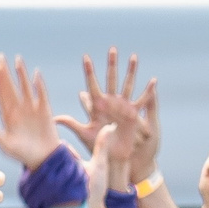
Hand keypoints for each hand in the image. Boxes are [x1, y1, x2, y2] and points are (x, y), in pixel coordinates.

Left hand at [0, 55, 68, 170]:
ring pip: (24, 87)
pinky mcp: (44, 110)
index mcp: (8, 117)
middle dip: (5, 72)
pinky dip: (39, 84)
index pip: (1, 96)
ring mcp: (31, 108)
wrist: (44, 159)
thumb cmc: (24, 155)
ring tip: (17, 60)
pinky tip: (36, 74)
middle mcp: (18, 110)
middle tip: (0, 57)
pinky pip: (41, 94)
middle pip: (10, 87)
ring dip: (21, 74)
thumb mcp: (8, 147)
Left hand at [58, 48, 157, 183]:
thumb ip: (72, 124)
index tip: (86, 57)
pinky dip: (148, 92)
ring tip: (134, 56)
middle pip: (111, 80)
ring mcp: (122, 107)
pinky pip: (142, 102)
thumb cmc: (97, 146)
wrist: (113, 158)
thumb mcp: (85, 134)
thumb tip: (54, 118)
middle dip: (111, 65)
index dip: (89, 72)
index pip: (92, 85)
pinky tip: (153, 80)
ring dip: (131, 71)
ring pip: (127, 85)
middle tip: (112, 49)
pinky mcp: (133, 115)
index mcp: (97, 106)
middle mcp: (110, 103)